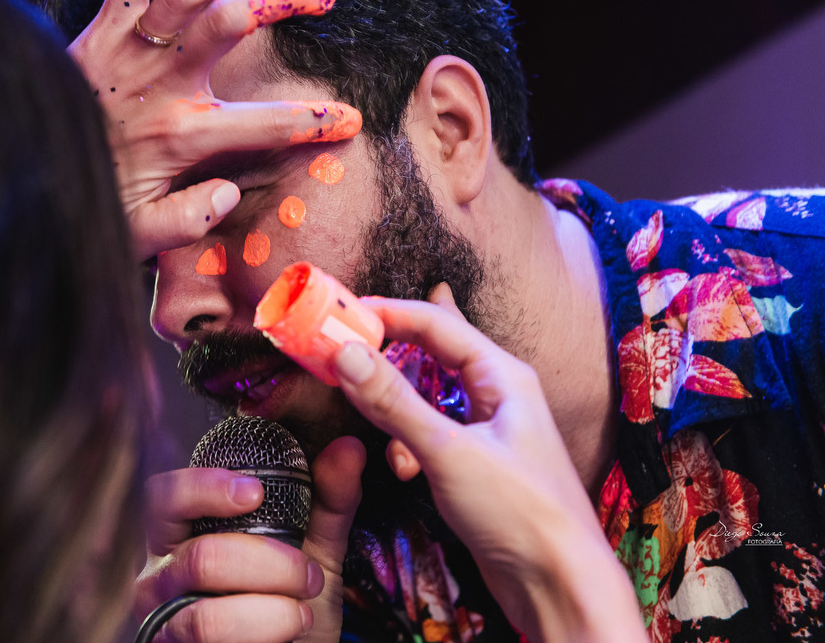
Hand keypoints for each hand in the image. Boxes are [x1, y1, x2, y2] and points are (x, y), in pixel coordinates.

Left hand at [68, 0, 361, 260]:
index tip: (350, 120)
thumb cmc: (88, 203)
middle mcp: (160, 83)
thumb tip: (231, 194)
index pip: (265, 125)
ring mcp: (130, 48)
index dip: (314, 122)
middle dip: (284, 2)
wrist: (20, 169)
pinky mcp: (102, 28)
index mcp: (181, 135)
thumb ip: (189, 220)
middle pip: (232, 24)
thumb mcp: (140, 234)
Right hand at [135, 438, 364, 642]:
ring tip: (303, 609)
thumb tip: (349, 450)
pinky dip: (262, 634)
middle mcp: (159, 575)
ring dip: (271, 611)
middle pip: (199, 558)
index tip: (254, 492)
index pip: (165, 497)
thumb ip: (329, 501)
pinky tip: (289, 632)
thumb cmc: (290, 604)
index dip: (203, 488)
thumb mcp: (315, 550)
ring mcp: (164, 622)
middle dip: (268, 566)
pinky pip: (210, 641)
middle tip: (308, 574)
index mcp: (182, 535)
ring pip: (207, 615)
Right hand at [327, 285, 646, 642]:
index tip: (340, 315)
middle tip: (342, 359)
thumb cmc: (521, 514)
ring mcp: (487, 429)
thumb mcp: (447, 452)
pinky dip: (409, 446)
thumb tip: (346, 354)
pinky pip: (429, 435)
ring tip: (385, 438)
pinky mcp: (475, 463)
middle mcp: (497, 394)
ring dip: (398, 413)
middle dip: (388, 360)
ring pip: (426, 398)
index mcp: (503, 375)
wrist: (559, 586)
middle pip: (430, 355)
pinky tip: (405, 470)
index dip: (387, 314)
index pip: (435, 324)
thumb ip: (394, 402)